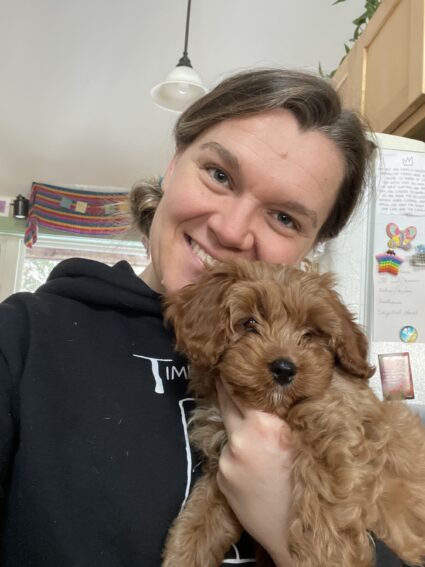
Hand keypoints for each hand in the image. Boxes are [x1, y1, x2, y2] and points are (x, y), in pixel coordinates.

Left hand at [216, 379, 294, 566]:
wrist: (296, 535)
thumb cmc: (312, 486)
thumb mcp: (309, 442)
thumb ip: (294, 414)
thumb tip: (286, 387)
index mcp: (265, 425)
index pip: (242, 387)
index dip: (239, 372)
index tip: (237, 358)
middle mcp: (241, 438)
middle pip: (227, 400)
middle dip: (230, 387)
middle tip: (233, 373)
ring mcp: (228, 458)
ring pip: (229, 428)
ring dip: (238, 424)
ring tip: (256, 430)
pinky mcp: (222, 477)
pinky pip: (229, 453)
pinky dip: (239, 450)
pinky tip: (255, 459)